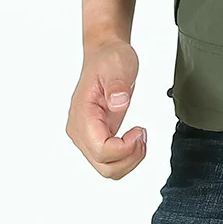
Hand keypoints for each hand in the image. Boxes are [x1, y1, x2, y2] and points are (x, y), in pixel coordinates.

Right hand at [65, 38, 146, 178]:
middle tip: (143, 135)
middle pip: (105, 167)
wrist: (104, 54)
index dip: (125, 148)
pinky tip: (135, 138)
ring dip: (129, 159)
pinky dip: (127, 156)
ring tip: (140, 136)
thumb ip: (118, 85)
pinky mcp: (96, 137)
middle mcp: (80, 131)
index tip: (140, 129)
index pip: (101, 150)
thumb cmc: (109, 59)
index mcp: (82, 116)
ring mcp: (87, 136)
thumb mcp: (118, 65)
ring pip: (107, 168)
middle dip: (130, 158)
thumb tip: (118, 102)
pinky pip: (110, 161)